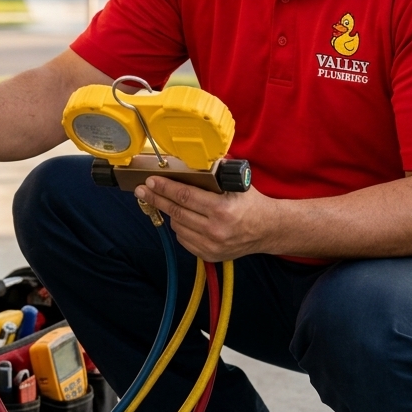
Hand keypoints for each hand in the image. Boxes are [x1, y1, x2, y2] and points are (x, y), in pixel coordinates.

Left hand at [134, 176, 275, 262]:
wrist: (268, 230)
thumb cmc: (252, 203)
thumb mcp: (238, 183)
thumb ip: (218, 170)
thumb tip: (197, 156)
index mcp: (222, 210)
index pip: (184, 197)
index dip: (165, 188)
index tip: (151, 181)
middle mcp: (215, 230)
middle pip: (176, 212)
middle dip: (156, 199)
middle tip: (143, 190)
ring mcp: (211, 245)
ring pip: (178, 226)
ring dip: (169, 213)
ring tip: (165, 202)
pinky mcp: (209, 255)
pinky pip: (184, 240)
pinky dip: (180, 227)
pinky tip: (181, 218)